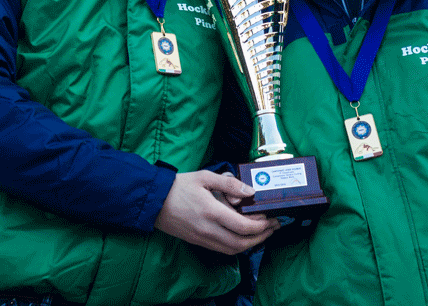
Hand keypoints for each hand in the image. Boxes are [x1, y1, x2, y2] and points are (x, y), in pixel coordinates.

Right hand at [155, 170, 278, 253]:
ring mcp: (202, 238)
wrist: (154, 202)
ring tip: (262, 233)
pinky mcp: (198, 242)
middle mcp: (208, 230)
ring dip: (250, 244)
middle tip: (273, 228)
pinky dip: (237, 246)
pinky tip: (243, 237)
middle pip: (241, 243)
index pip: (243, 226)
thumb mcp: (204, 177)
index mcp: (211, 212)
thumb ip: (229, 183)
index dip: (260, 225)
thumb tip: (250, 191)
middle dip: (261, 237)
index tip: (270, 218)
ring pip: (232, 250)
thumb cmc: (179, 186)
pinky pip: (222, 249)